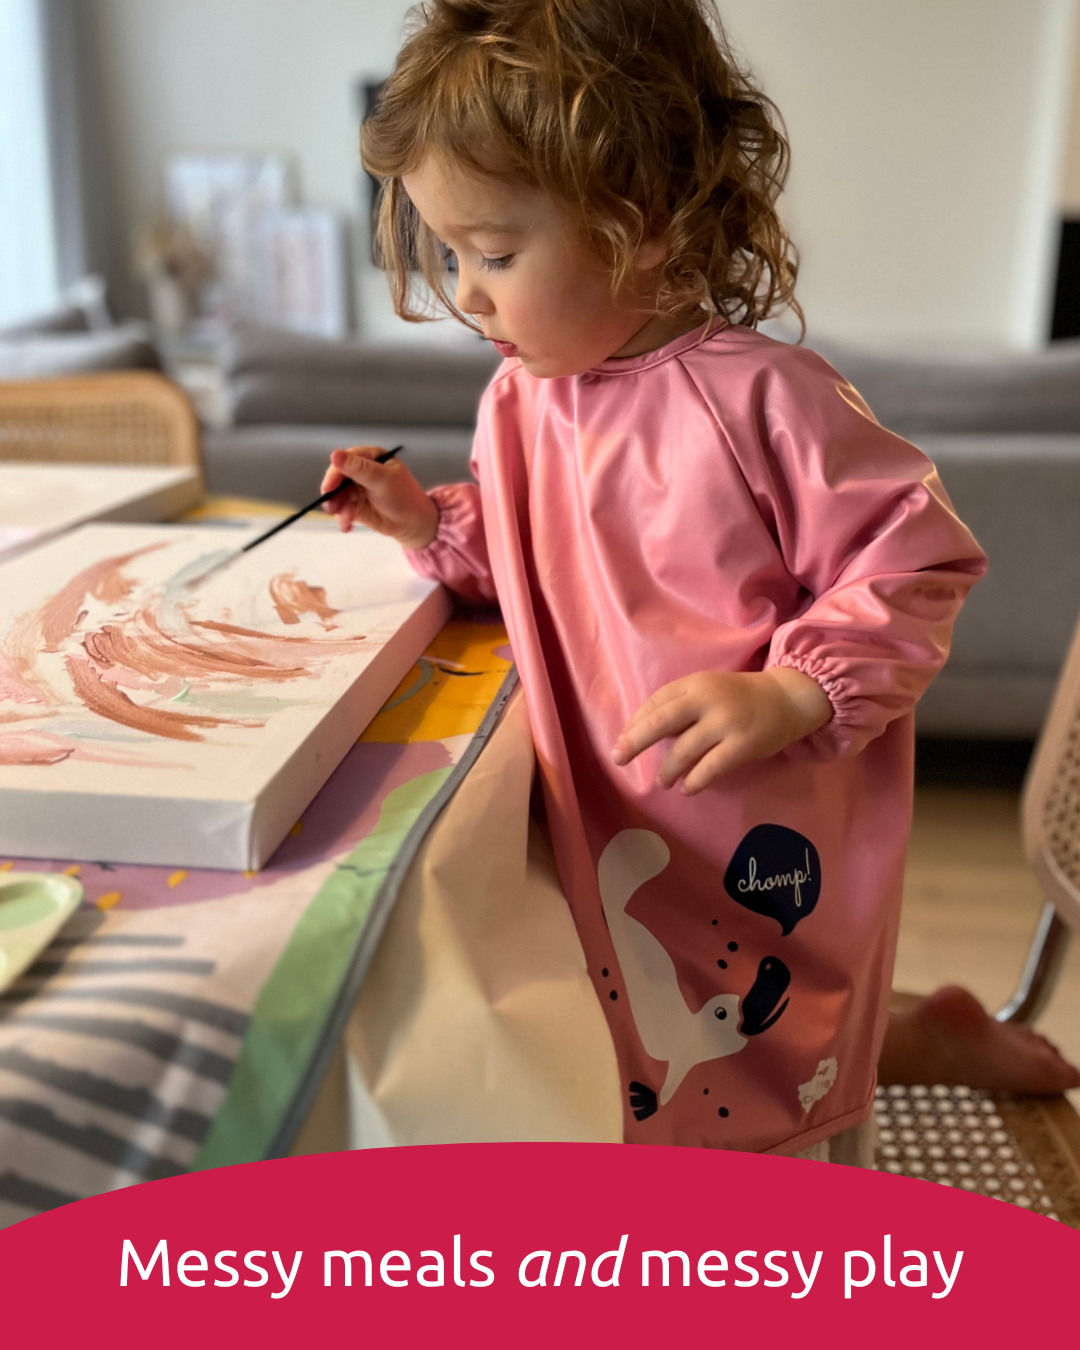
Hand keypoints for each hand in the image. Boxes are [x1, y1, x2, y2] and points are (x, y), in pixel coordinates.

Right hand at [320, 446, 439, 549]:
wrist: (414, 524)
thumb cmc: (404, 497)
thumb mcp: (383, 480)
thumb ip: (359, 469)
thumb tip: (335, 455)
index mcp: (371, 457)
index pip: (346, 460)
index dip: (335, 473)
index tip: (328, 487)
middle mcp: (362, 470)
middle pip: (337, 478)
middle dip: (334, 495)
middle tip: (332, 509)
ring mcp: (357, 488)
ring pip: (338, 495)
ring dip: (339, 509)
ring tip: (347, 520)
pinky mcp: (355, 504)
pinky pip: (342, 509)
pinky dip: (343, 518)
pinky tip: (347, 526)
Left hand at [612, 668, 832, 794]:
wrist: (787, 699)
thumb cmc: (740, 697)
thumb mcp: (709, 689)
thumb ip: (681, 705)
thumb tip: (646, 734)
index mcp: (695, 684)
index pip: (656, 702)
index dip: (636, 723)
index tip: (622, 741)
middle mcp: (707, 699)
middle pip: (661, 721)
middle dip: (636, 740)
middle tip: (619, 758)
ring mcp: (725, 722)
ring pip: (683, 750)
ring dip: (667, 770)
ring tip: (663, 781)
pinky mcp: (742, 745)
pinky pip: (709, 768)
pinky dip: (694, 781)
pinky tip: (687, 788)